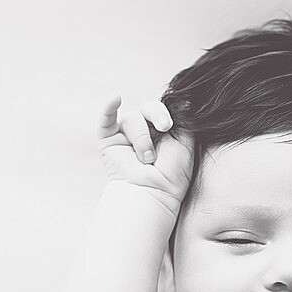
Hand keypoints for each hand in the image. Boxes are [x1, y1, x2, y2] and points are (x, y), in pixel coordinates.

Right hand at [96, 95, 193, 211]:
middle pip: (147, 107)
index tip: (170, 125)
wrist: (155, 192)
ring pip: (132, 118)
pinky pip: (105, 120)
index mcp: (160, 129)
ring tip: (147, 159)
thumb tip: (184, 101)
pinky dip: (108, 108)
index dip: (165, 113)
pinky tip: (114, 98)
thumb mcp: (185, 142)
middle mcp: (143, 129)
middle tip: (164, 128)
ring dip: (142, 138)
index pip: (162, 108)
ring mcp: (125, 135)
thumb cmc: (173, 173)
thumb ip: (183, 120)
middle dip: (157, 115)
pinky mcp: (109, 140)